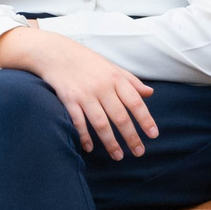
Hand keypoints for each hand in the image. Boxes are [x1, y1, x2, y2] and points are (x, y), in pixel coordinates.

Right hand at [0, 27, 158, 157]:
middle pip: (120, 117)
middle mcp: (102, 87)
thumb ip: (131, 81)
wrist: (57, 53)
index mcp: (116, 79)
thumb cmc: (88, 62)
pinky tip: (90, 148)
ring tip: (118, 156)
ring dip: (110, 142)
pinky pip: (78, 122)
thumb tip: (150, 93)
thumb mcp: (113, 67)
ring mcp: (85, 94)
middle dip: (131, 137)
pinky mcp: (68, 100)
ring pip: (101, 123)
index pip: (135, 102)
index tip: (153, 135)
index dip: (145, 120)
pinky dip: (84, 136)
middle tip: (139, 152)